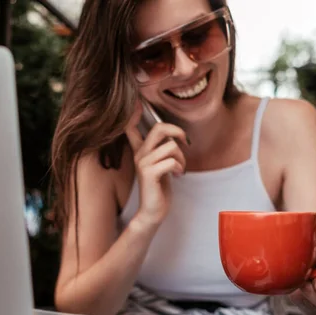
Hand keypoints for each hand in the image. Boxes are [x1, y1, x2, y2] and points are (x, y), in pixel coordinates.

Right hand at [125, 101, 188, 228]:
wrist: (153, 211)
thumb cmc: (159, 189)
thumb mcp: (160, 165)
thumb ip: (161, 150)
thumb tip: (173, 136)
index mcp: (141, 150)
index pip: (131, 127)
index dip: (133, 113)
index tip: (137, 102)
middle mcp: (139, 154)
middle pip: (159, 128)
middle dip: (177, 132)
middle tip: (184, 142)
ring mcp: (143, 163)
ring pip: (170, 147)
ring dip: (181, 158)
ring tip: (179, 168)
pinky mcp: (149, 173)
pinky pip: (171, 160)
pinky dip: (179, 167)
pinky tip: (177, 175)